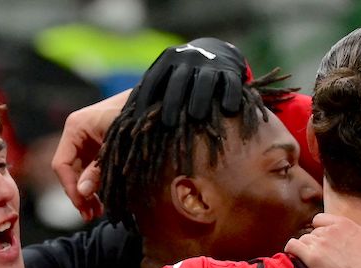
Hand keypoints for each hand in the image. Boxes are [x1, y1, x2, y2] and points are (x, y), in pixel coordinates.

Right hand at [51, 89, 130, 219]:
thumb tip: (83, 193)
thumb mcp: (115, 147)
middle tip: (90, 215)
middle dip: (79, 194)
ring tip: (96, 213)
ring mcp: (87, 142)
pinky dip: (96, 185)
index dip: (70, 187)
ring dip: (87, 194)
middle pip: (69, 172)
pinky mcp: (99, 148)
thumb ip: (98, 170)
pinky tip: (103, 201)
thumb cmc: (134, 117)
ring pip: (80, 174)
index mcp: (75, 127)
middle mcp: (77, 134)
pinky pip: (91, 171)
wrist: (153, 103)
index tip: (83, 205)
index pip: (62, 164)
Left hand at [136, 37, 250, 126]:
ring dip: (200, 99)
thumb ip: (156, 90)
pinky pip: (230, 83)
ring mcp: (211, 63)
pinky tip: (227, 109)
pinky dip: (229, 96)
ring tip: (197, 116)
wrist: (219, 51)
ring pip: (204, 81)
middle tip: (168, 124)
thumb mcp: (170, 73)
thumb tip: (129, 120)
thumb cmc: (186, 73)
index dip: (145, 99)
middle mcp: (188, 58)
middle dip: (172, 102)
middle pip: (178, 81)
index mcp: (168, 59)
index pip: (153, 79)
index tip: (139, 121)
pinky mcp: (231, 70)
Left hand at [286, 203, 360, 267]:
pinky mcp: (312, 257)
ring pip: (302, 240)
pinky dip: (291, 252)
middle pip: (312, 231)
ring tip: (314, 265)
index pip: (323, 220)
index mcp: (346, 223)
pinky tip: (297, 260)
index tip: (330, 245)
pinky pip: (292, 247)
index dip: (324, 232)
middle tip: (323, 258)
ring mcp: (321, 242)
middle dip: (315, 242)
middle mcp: (332, 229)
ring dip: (305, 251)